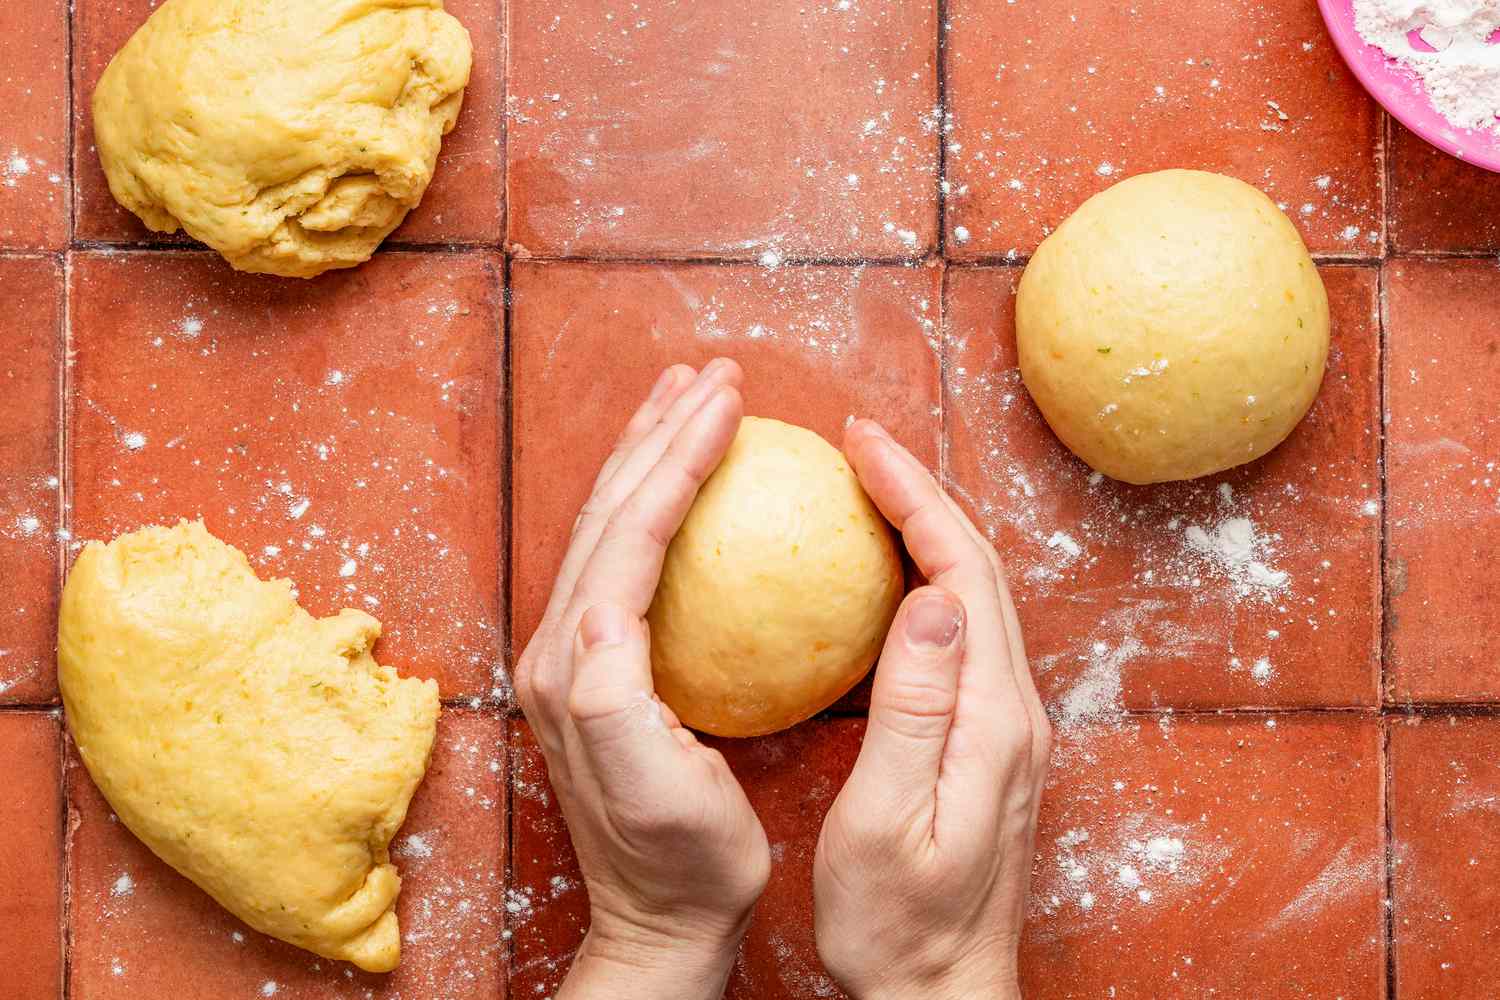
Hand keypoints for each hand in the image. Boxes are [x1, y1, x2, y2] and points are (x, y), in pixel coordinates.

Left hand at [515, 359, 770, 999]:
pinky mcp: (597, 668)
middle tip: (712, 373)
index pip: (627, 531)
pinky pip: (626, 559)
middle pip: (609, 510)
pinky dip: (655, 504)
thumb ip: (617, 695)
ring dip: (649, 454)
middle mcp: (560, 647)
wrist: (660, 921)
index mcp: (575, 665)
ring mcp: (575, 656)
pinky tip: (687, 487)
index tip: (728, 400)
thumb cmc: (684, 862)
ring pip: (610, 525)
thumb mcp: (661, 787)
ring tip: (688, 399)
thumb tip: (607, 607)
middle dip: (658, 431)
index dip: (676, 457)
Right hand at [813, 420, 1050, 999]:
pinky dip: (925, 579)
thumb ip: (915, 712)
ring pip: (975, 594)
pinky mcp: (987, 740)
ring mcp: (1005, 725)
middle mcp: (1013, 710)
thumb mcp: (887, 824)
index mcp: (991, 720)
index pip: (963, 572)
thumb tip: (933, 600)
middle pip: (978, 568)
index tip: (860, 444)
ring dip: (926, 528)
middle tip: (858, 444)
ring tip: (866, 488)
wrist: (943, 994)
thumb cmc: (899, 927)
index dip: (914, 496)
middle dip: (922, 491)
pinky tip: (881, 576)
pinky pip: (963, 632)